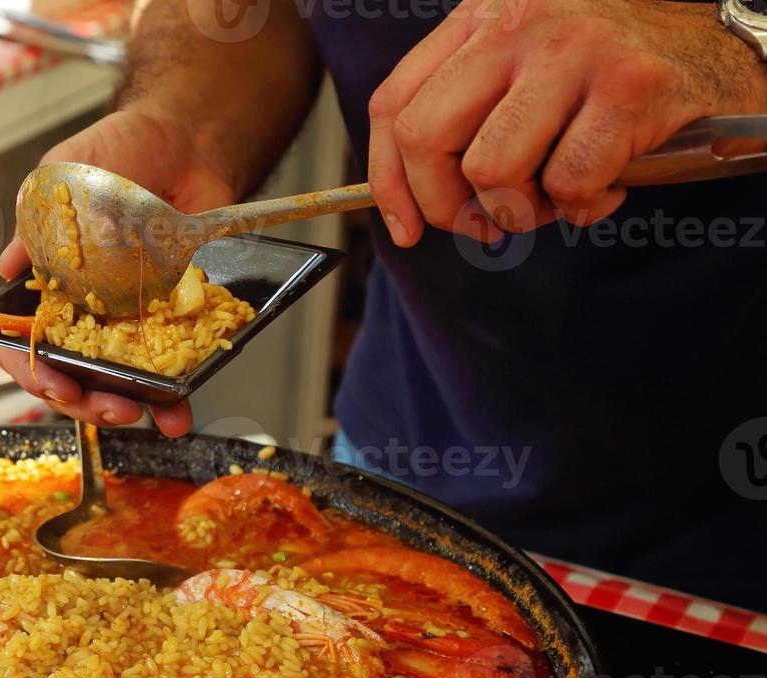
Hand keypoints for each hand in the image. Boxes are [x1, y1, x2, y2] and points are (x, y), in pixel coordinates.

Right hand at [0, 109, 239, 436]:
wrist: (185, 139)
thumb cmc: (116, 153)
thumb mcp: (61, 175)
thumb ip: (33, 222)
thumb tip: (6, 268)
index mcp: (49, 288)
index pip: (24, 345)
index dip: (31, 371)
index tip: (53, 381)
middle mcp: (85, 314)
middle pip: (70, 376)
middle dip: (83, 401)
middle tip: (106, 404)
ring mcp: (129, 322)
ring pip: (118, 384)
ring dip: (126, 408)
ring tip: (142, 414)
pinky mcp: (174, 321)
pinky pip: (170, 370)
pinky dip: (175, 397)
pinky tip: (181, 409)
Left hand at [368, 0, 766, 244]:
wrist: (719, 49)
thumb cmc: (608, 76)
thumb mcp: (522, 71)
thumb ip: (464, 115)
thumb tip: (410, 203)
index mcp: (482, 17)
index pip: (394, 105)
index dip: (389, 181)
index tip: (406, 226)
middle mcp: (520, 22)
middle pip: (425, 138)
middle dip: (444, 204)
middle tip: (482, 222)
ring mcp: (575, 50)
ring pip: (490, 168)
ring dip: (518, 210)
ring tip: (553, 198)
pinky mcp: (629, 87)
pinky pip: (568, 182)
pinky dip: (581, 206)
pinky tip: (606, 185)